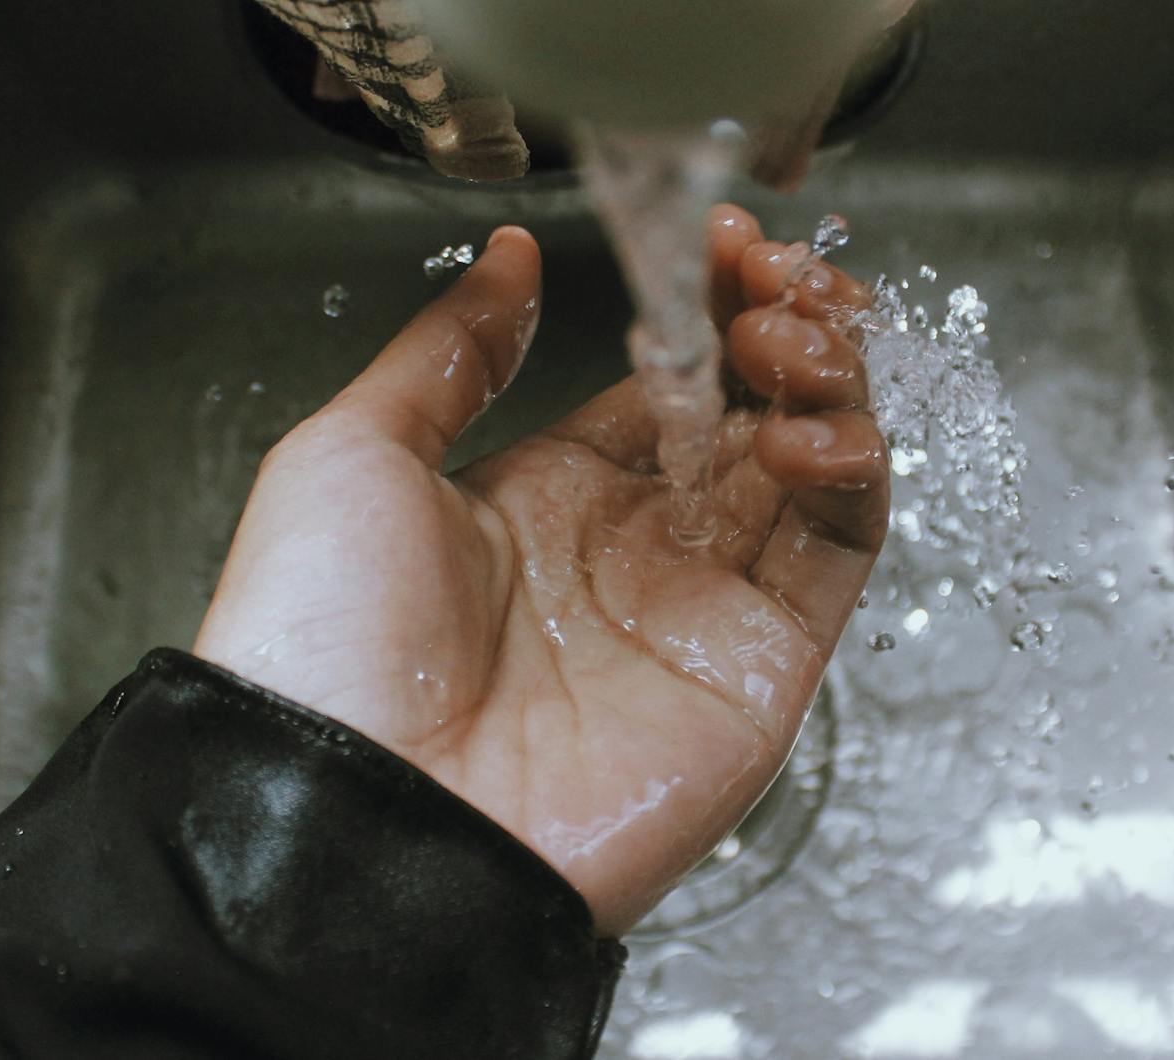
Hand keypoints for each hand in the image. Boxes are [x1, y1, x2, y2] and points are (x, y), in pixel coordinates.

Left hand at [193, 206, 886, 934]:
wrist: (353, 813)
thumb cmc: (320, 646)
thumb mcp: (353, 453)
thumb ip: (452, 348)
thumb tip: (506, 256)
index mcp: (548, 498)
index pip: (669, 381)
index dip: (706, 304)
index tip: (720, 238)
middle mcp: (637, 550)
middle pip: (754, 415)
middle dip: (782, 324)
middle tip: (773, 275)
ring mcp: (705, 608)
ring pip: (815, 470)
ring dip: (826, 381)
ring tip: (789, 336)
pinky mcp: (762, 669)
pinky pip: (841, 553)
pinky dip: (853, 471)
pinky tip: (806, 426)